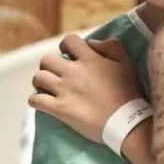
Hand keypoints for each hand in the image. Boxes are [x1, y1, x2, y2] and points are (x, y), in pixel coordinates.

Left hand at [28, 35, 142, 144]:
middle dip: (49, 66)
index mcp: (89, 59)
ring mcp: (64, 90)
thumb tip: (91, 43)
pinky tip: (41, 102)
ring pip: (38, 78)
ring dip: (40, 82)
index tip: (69, 55)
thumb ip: (111, 46)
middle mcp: (73, 72)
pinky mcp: (59, 109)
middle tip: (56, 75)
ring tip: (47, 88)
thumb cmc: (128, 93)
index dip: (66, 46)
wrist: (125, 122)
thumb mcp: (126, 62)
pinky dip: (36, 100)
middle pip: (47, 60)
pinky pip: (36, 100)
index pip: (69, 41)